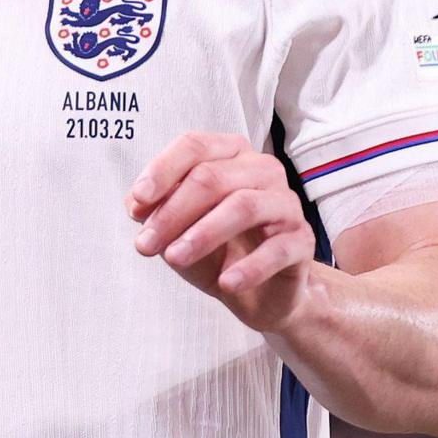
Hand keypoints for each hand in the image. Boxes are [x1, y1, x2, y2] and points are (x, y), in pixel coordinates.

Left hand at [128, 132, 317, 333]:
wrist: (257, 291)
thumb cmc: (214, 247)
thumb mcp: (174, 227)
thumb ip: (154, 208)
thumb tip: (136, 202)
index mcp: (229, 154)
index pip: (194, 146)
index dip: (162, 170)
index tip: (137, 201)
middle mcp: (261, 169)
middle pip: (211, 178)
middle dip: (172, 213)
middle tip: (144, 245)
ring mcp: (285, 202)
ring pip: (243, 206)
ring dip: (203, 234)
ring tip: (174, 259)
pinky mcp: (302, 239)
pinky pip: (278, 248)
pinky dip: (250, 267)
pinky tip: (226, 283)